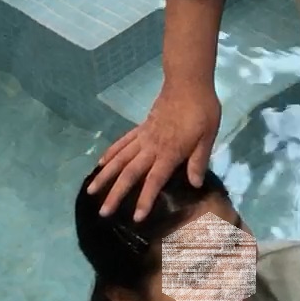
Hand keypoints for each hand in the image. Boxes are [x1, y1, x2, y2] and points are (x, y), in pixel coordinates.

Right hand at [88, 82, 221, 219]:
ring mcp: (143, 136)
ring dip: (105, 175)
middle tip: (103, 212)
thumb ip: (199, 160)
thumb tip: (195, 184)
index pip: (154, 180)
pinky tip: (101, 163)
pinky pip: (122, 143)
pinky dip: (110, 153)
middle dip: (116, 194)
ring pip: (119, 158)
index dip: (145, 199)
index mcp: (169, 152)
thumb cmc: (202, 110)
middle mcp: (151, 147)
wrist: (188, 83)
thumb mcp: (208, 136)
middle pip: (130, 173)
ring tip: (91, 191)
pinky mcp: (140, 128)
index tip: (136, 218)